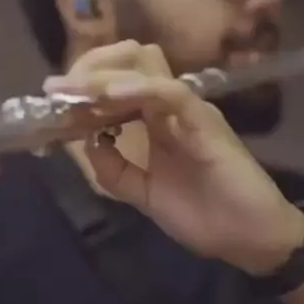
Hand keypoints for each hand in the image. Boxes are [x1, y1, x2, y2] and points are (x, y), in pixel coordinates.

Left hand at [44, 41, 303, 275]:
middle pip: (130, 62)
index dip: (85, 83)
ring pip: (146, 70)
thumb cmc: (204, 216)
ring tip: (73, 89)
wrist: (250, 241)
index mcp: (156, 121)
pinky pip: (170, 93)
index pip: (119, 82)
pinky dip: (138, 90)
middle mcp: (171, 107)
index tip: (52, 96)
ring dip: (105, 77)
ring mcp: (189, 110)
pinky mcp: (205, 121)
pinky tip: (109, 97)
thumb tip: (85, 141)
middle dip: (90, 69)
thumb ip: (115, 169)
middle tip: (58, 88)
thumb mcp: (143, 194)